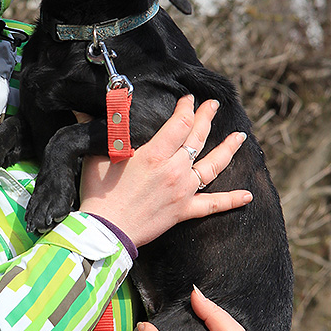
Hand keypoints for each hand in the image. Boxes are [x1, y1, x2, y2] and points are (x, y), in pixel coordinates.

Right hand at [78, 94, 250, 247]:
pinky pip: (213, 205)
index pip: (179, 123)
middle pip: (197, 138)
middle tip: (213, 105)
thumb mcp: (96, 157)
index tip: (188, 99)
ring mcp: (183, 191)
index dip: (186, 108)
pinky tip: (248, 195)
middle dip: (206, 118)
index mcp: (154, 154)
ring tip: (240, 136)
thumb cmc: (99, 194)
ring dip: (228, 149)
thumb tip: (82, 109)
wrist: (106, 231)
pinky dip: (232, 200)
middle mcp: (174, 170)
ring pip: (212, 166)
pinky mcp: (184, 211)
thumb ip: (100, 130)